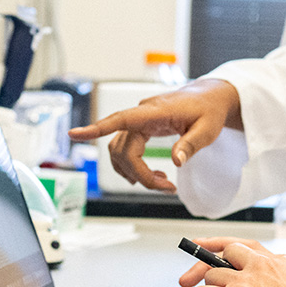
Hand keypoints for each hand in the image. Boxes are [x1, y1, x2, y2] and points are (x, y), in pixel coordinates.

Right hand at [69, 79, 241, 192]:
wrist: (210, 99)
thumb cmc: (209, 110)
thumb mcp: (208, 129)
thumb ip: (191, 144)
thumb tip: (176, 161)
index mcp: (156, 111)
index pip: (122, 119)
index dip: (97, 128)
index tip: (75, 134)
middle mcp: (143, 114)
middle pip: (124, 150)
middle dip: (140, 175)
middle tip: (167, 188)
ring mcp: (140, 121)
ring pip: (121, 152)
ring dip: (135, 173)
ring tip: (162, 183)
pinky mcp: (141, 128)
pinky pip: (126, 150)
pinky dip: (134, 167)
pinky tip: (153, 176)